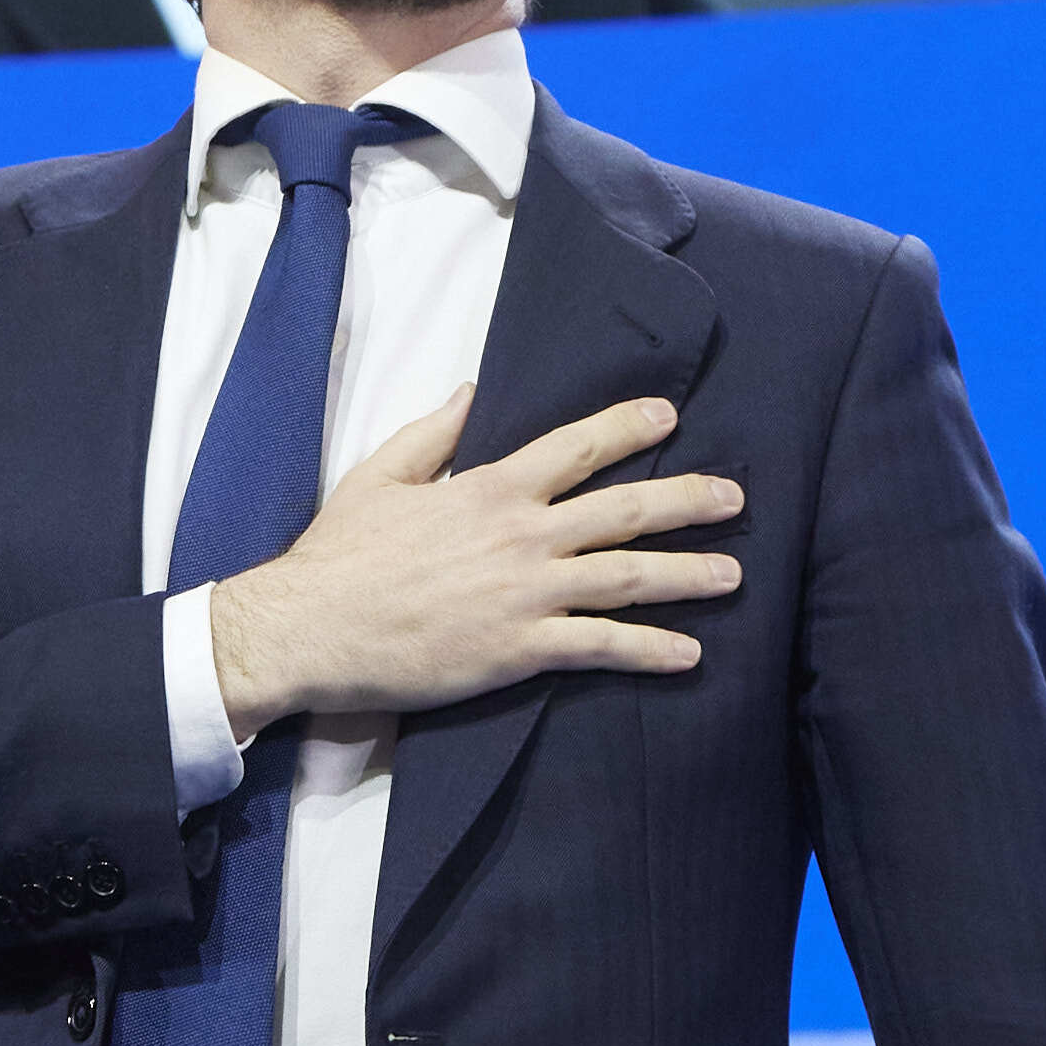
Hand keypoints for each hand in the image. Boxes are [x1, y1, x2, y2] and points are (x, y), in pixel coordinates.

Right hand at [210, 387, 742, 735]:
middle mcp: (521, 535)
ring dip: (687, 574)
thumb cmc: (339, 555)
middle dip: (686, 500)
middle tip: (736, 496)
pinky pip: (599, 648)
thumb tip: (470, 391)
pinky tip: (689, 654)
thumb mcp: (380, 475)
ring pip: (626, 577)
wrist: (309, 628)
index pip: (576, 447)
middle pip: (623, 510)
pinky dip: (648, 650)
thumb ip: (433, 433)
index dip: (628, 427)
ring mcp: (525, 594)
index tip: (670, 415)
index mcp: (490, 488)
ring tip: (733, 574)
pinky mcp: (518, 651)